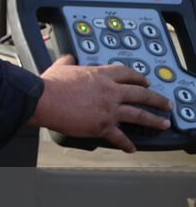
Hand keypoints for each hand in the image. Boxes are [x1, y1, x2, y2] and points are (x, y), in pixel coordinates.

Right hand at [31, 55, 171, 151]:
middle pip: (141, 94)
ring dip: (153, 120)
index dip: (139, 77)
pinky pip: (119, 136)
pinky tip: (131, 147)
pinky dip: (126, 143)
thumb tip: (68, 58)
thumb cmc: (50, 85)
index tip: (146, 81)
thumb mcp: (60, 67)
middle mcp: (110, 91)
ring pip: (139, 114)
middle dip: (156, 99)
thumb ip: (68, 62)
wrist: (43, 100)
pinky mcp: (102, 126)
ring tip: (163, 124)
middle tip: (165, 104)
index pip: (127, 74)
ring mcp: (109, 109)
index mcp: (101, 75)